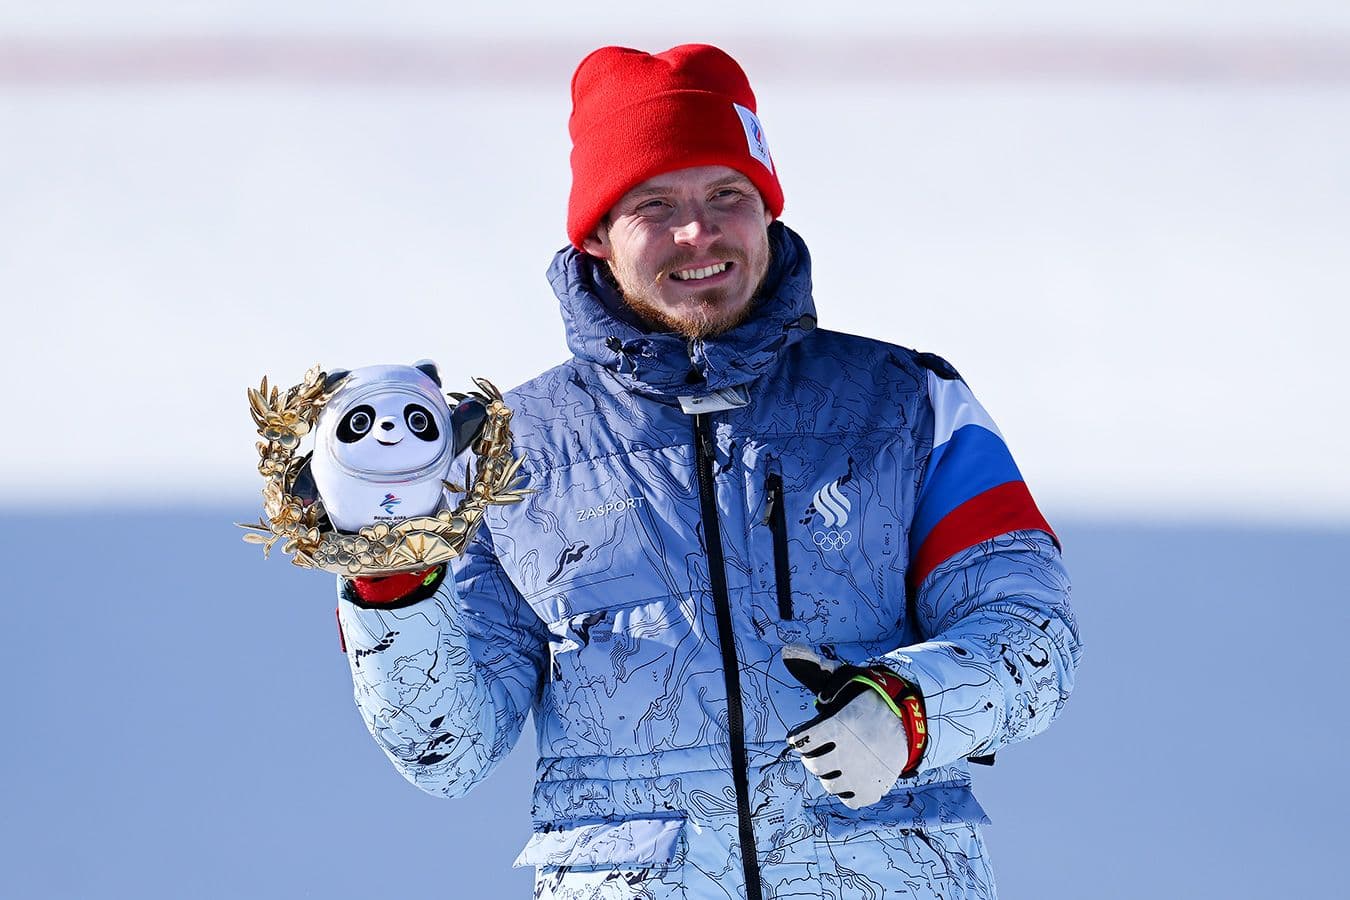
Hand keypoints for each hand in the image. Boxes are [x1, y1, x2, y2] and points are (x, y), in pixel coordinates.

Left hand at [782, 645, 927, 808]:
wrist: (913, 720)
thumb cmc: (872, 699)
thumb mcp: (846, 680)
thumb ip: (815, 671)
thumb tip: (787, 651)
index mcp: (839, 725)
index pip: (799, 741)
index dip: (799, 736)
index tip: (806, 732)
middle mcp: (849, 753)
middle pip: (812, 764)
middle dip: (814, 753)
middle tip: (825, 744)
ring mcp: (863, 774)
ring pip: (828, 783)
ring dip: (830, 771)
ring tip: (840, 758)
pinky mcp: (874, 790)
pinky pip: (848, 799)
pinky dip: (848, 789)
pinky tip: (853, 773)